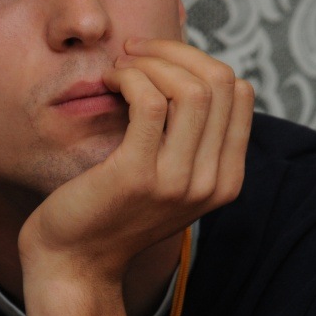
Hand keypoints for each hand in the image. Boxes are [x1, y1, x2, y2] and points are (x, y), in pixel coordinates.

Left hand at [19, 37, 253, 282]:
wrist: (75, 263)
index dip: (198, 62)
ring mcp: (178, 182)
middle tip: (134, 55)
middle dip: (175, 52)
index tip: (158, 62)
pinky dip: (129, 78)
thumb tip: (189, 66)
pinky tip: (109, 84)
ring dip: (149, 63)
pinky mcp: (137, 176)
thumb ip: (190, 137)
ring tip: (119, 71)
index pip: (240, 92)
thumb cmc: (113, 209)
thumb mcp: (169, 177)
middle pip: (221, 82)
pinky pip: (148, 101)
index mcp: (227, 179)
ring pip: (190, 89)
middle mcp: (211, 182)